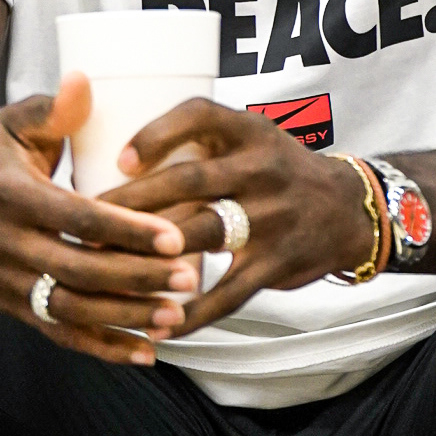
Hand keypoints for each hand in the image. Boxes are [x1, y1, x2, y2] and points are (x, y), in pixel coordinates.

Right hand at [0, 75, 201, 364]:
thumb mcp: (16, 118)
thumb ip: (54, 108)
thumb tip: (84, 81)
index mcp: (8, 192)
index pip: (73, 218)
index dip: (124, 229)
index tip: (172, 236)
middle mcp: (0, 242)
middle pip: (75, 270)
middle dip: (135, 277)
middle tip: (188, 276)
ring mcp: (0, 280)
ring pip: (68, 309)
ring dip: (124, 317)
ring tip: (175, 315)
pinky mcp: (6, 304)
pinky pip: (56, 332)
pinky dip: (100, 346)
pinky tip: (144, 352)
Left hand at [102, 99, 375, 336]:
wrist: (348, 208)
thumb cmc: (280, 169)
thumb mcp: (253, 137)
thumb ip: (202, 142)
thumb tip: (120, 155)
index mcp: (250, 131)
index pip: (201, 115)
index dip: (157, 132)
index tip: (120, 158)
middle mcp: (261, 169)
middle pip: (190, 180)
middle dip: (134, 202)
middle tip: (88, 220)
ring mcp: (270, 217)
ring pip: (203, 233)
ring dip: (153, 253)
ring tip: (107, 268)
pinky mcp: (274, 263)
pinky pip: (228, 292)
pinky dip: (192, 310)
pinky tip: (159, 321)